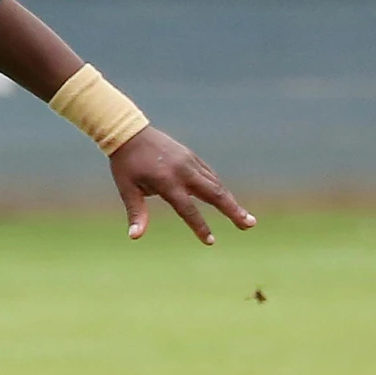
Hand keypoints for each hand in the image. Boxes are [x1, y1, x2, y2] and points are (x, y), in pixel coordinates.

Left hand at [109, 127, 255, 243]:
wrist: (129, 133)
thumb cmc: (125, 165)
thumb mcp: (127, 189)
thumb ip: (136, 212)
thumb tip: (134, 237)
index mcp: (166, 181)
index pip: (187, 209)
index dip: (199, 226)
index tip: (210, 241)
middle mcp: (183, 171)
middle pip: (214, 193)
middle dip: (233, 210)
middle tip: (250, 225)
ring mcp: (190, 162)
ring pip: (216, 184)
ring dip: (230, 201)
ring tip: (244, 217)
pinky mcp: (191, 157)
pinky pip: (210, 174)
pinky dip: (219, 188)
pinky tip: (226, 199)